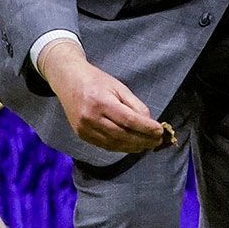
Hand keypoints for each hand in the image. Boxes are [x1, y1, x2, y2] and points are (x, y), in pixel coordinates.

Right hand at [46, 43, 170, 153]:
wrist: (68, 80)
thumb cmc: (97, 81)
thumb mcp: (119, 87)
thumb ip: (135, 105)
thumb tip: (149, 123)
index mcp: (101, 102)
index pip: (128, 120)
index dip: (146, 128)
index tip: (160, 131)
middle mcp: (90, 117)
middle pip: (122, 135)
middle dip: (142, 140)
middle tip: (157, 141)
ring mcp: (84, 128)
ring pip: (113, 143)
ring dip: (133, 147)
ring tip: (147, 145)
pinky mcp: (81, 134)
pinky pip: (104, 145)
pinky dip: (120, 147)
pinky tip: (132, 145)